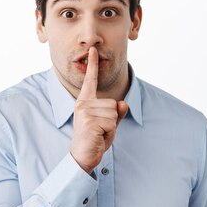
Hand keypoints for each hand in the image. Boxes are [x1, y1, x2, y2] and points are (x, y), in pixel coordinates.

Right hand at [70, 46, 128, 172]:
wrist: (83, 157)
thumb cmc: (94, 140)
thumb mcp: (108, 124)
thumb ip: (117, 113)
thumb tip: (123, 104)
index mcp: (85, 102)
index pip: (90, 81)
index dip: (93, 65)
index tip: (93, 50)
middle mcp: (83, 104)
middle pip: (113, 104)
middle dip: (113, 120)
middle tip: (100, 130)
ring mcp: (85, 112)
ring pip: (114, 112)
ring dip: (111, 126)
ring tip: (99, 133)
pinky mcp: (89, 120)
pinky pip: (112, 122)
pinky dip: (110, 132)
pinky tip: (98, 136)